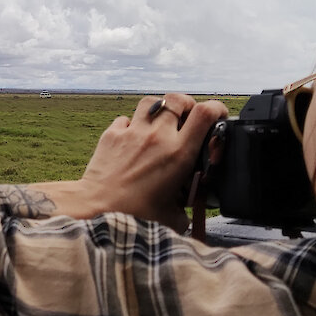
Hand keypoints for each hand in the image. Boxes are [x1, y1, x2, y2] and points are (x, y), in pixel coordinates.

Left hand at [77, 94, 227, 229]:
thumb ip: (187, 208)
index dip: (216, 108)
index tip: (219, 116)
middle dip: (187, 104)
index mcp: (179, 153)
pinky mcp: (111, 135)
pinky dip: (132, 124)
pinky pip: (125, 118)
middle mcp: (157, 136)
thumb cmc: (136, 215)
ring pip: (151, 101)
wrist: (97, 209)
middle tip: (188, 117)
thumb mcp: (174, 216)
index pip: (205, 113)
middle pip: (178, 99)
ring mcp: (133, 132)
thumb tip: (189, 209)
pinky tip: (132, 138)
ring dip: (160, 108)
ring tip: (161, 122)